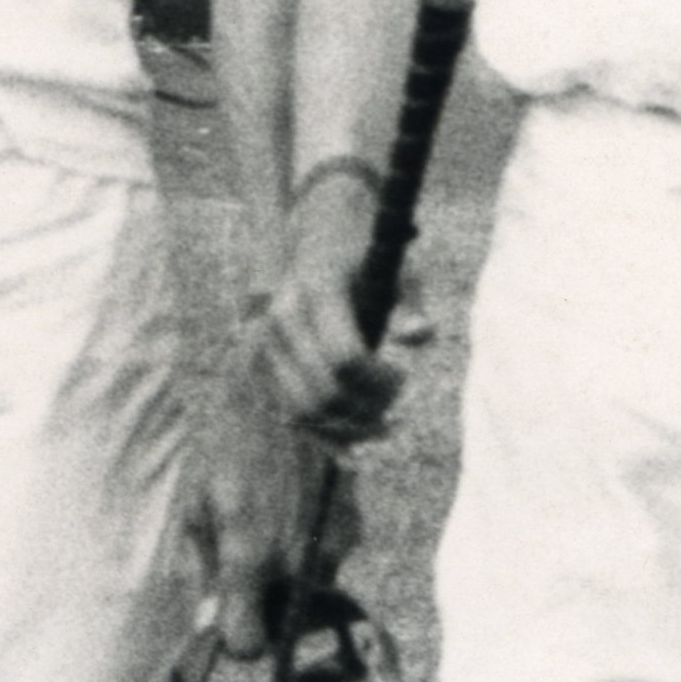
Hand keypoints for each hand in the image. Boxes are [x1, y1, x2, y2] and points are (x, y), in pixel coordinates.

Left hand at [181, 339, 355, 650]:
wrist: (282, 389)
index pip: (249, 646)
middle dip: (265, 607)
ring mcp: (332, 544)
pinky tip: (293, 509)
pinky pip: (329, 559)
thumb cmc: (227, 443)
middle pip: (284, 623)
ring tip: (269, 526)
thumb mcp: (198, 504)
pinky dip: (311, 547)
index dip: (238, 638)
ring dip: (290, 576)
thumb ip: (203, 568)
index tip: (232, 622)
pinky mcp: (353, 525)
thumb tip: (207, 623)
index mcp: (249, 557)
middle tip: (247, 571)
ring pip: (310, 591)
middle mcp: (296, 560)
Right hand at [244, 180, 409, 440]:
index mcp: (316, 290)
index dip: (380, 382)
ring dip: (346, 430)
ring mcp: (265, 342)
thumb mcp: (399, 269)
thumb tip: (420, 337)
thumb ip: (411, 304)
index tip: (404, 377)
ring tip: (384, 428)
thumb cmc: (367, 252)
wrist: (316, 231)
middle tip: (397, 407)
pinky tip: (355, 451)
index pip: (345, 359)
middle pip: (323, 393)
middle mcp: (281, 318)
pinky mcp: (260, 361)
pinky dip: (321, 437)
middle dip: (366, 410)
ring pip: (302, 412)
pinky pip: (288, 413)